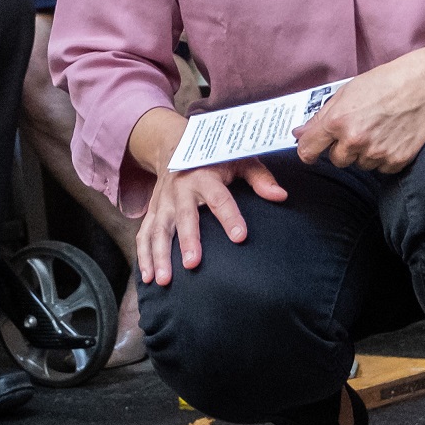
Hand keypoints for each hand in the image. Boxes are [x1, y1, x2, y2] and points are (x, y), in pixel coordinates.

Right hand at [136, 155, 288, 287]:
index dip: (230, 217)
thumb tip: (281, 196)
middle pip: (183, 217)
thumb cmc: (214, 157)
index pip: (219, 198)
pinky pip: (144, 234)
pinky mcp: (153, 211)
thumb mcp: (239, 158)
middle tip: (192, 264)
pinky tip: (147, 278)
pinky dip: (143, 256)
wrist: (173, 144)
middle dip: (187, 241)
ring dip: (159, 255)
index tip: (240, 237)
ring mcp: (163, 201)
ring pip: (158, 230)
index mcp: (204, 175)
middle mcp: (180, 189)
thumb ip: (260, 178)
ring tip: (164, 281)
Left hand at [294, 48, 424, 173]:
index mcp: (337, 121)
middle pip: (337, 160)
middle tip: (361, 127)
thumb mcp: (347, 92)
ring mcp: (377, 153)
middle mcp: (355, 140)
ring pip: (360, 165)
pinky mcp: (397, 160)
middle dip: (344, 148)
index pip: (308, 150)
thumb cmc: (386, 82)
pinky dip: (385, 157)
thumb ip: (321, 117)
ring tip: (381, 128)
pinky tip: (393, 136)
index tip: (312, 151)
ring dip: (366, 153)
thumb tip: (300, 133)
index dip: (309, 151)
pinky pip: (382, 169)